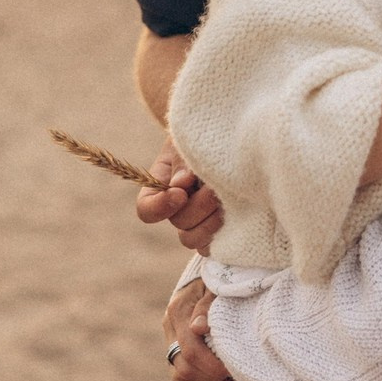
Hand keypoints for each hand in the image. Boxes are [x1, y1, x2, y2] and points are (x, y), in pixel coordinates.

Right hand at [136, 136, 223, 254]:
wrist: (228, 138)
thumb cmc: (204, 135)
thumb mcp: (188, 141)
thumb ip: (182, 161)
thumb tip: (181, 183)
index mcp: (161, 187)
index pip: (146, 210)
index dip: (160, 207)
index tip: (180, 193)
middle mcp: (176, 208)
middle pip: (178, 222)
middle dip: (198, 206)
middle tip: (214, 189)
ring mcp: (197, 220)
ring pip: (193, 239)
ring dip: (211, 222)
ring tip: (226, 201)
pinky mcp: (218, 227)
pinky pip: (214, 245)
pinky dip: (222, 234)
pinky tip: (234, 213)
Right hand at [162, 281, 236, 380]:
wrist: (210, 274)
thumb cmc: (221, 278)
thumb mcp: (218, 285)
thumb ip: (209, 304)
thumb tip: (198, 327)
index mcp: (178, 310)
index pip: (190, 351)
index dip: (212, 366)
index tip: (234, 369)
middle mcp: (170, 327)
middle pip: (183, 370)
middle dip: (210, 380)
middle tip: (235, 380)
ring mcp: (172, 340)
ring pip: (181, 377)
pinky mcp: (178, 349)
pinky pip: (186, 379)